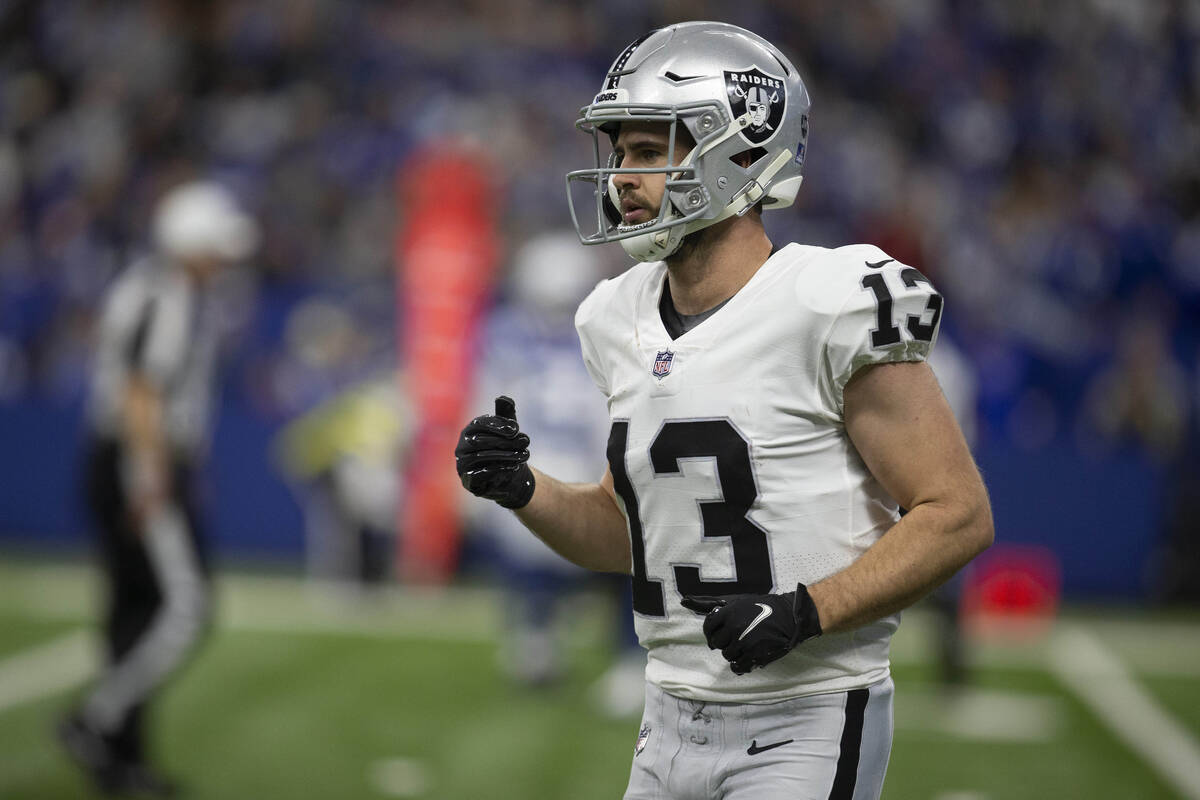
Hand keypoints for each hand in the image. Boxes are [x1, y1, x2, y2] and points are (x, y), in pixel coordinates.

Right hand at [455, 396, 535, 509]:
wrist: (509, 477)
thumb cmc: (507, 448)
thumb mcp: (509, 430)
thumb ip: (506, 414)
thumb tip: (504, 398)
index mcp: (469, 431)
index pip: (479, 423)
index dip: (497, 424)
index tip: (516, 428)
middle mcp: (461, 447)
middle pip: (481, 440)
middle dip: (506, 441)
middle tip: (526, 441)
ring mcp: (462, 465)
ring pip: (481, 457)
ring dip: (506, 455)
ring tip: (525, 454)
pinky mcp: (467, 481)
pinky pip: (480, 474)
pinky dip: (499, 469)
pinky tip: (515, 467)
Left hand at [681, 583, 821, 674]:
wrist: (789, 616)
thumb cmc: (761, 606)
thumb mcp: (736, 601)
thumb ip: (709, 603)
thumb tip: (684, 600)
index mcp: (728, 612)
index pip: (708, 627)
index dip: (712, 632)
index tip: (719, 633)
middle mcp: (734, 627)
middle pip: (717, 643)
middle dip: (724, 642)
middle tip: (736, 638)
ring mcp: (744, 642)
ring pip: (727, 655)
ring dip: (734, 652)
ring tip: (745, 645)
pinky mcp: (755, 654)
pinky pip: (737, 666)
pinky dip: (740, 665)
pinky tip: (746, 658)